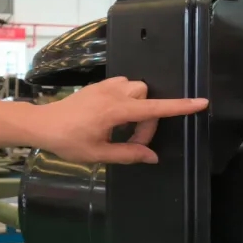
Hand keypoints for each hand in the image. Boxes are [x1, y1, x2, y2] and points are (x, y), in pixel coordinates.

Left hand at [36, 77, 207, 163]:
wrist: (41, 124)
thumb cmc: (67, 141)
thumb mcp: (98, 153)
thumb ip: (127, 154)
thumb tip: (152, 156)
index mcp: (115, 110)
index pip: (154, 108)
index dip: (179, 106)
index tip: (201, 102)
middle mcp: (112, 93)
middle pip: (145, 95)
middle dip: (146, 116)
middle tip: (133, 139)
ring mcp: (103, 87)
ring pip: (134, 88)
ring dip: (136, 105)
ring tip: (122, 127)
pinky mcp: (96, 86)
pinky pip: (121, 86)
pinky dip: (125, 99)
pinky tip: (112, 117)